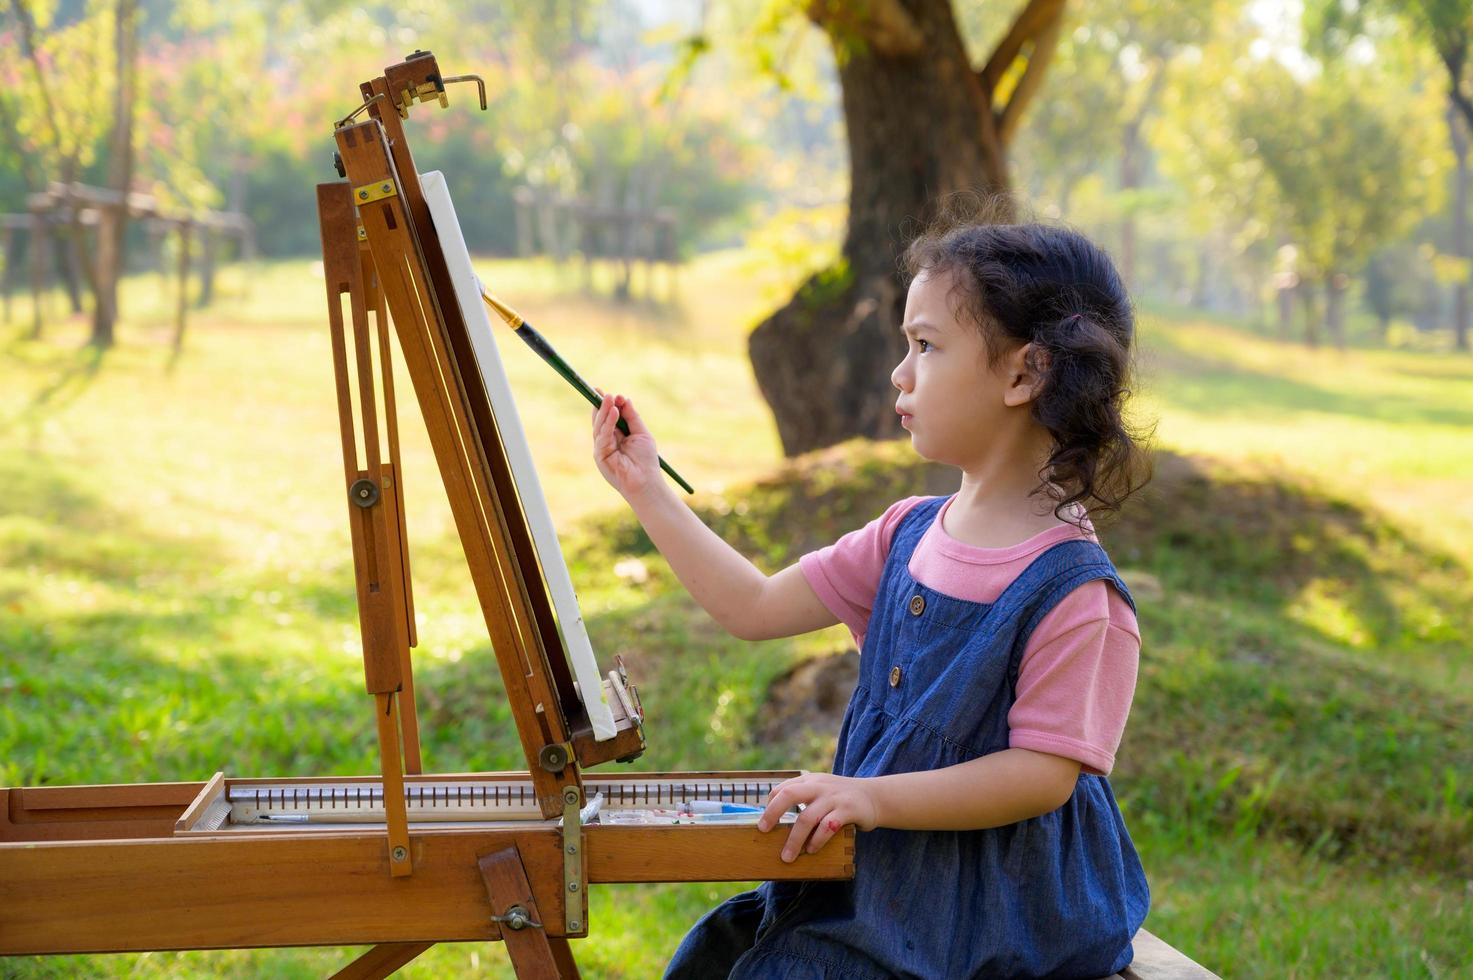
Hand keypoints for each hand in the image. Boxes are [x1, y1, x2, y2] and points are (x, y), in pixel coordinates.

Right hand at [592, 393, 659, 501]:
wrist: (646, 481)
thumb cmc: (646, 460)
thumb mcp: (641, 433)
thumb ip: (632, 416)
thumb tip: (624, 398)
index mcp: (615, 436)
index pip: (606, 417)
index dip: (604, 404)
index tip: (602, 391)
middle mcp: (606, 441)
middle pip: (600, 420)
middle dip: (601, 405)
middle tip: (604, 392)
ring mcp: (601, 449)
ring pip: (599, 426)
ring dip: (605, 411)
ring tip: (610, 399)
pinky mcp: (600, 456)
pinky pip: (602, 437)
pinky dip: (608, 424)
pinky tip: (614, 413)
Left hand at [758, 772, 878, 862]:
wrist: (874, 796)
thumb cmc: (840, 797)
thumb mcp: (820, 789)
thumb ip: (802, 796)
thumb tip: (773, 817)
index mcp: (810, 781)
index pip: (783, 788)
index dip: (770, 805)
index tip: (763, 823)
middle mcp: (819, 786)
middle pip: (789, 795)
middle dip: (773, 813)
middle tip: (763, 830)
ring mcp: (834, 797)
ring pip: (807, 817)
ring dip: (795, 839)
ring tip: (787, 856)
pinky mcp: (848, 810)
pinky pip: (827, 826)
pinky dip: (817, 840)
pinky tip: (811, 850)